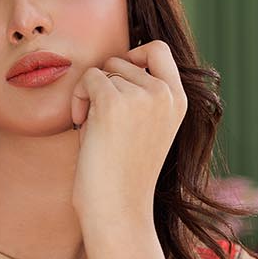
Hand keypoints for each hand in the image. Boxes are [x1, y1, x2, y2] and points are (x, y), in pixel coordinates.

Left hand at [70, 40, 186, 223]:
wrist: (117, 209)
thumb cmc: (123, 173)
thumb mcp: (147, 126)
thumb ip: (142, 94)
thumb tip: (119, 58)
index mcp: (179, 100)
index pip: (159, 50)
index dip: (135, 54)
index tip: (117, 79)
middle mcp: (164, 94)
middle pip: (122, 60)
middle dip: (105, 83)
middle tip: (101, 118)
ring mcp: (141, 96)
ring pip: (103, 70)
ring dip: (90, 95)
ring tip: (95, 130)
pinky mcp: (113, 103)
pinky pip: (87, 79)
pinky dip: (78, 99)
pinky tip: (82, 125)